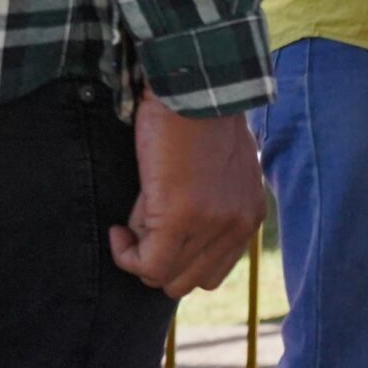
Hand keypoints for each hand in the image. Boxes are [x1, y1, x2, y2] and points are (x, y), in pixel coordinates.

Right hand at [109, 90, 267, 297]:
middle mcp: (237, 226)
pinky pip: (146, 264)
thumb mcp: (220, 169)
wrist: (193, 86)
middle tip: (143, 223)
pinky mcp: (179, 219)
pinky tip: (118, 229)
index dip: (177, 257)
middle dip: (158, 260)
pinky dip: (125, 253)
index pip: (211, 269)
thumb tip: (169, 239)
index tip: (157, 231)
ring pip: (164, 277)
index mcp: (249, 214)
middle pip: (188, 281)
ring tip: (135, 217)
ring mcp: (210, 225)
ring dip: (141, 255)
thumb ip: (210, 205)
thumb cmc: (198, 117)